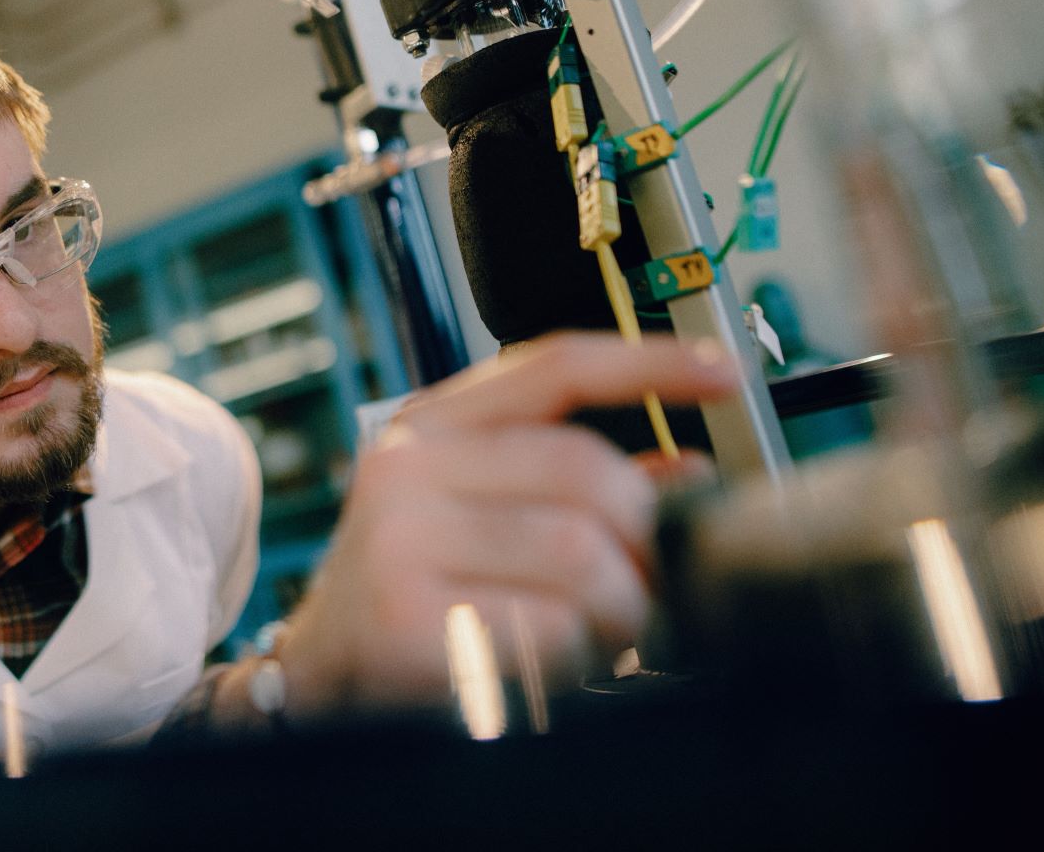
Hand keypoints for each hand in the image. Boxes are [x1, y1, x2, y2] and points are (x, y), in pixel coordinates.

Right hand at [277, 332, 736, 715]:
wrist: (319, 681)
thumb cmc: (415, 595)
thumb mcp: (479, 517)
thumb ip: (572, 488)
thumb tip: (688, 473)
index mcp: (428, 427)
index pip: (553, 365)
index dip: (648, 363)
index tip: (725, 374)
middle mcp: (406, 468)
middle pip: (588, 471)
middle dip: (642, 542)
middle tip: (644, 591)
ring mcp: (400, 540)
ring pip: (581, 553)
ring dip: (618, 609)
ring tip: (601, 637)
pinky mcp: (406, 619)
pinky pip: (546, 628)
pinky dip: (572, 657)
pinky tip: (549, 667)